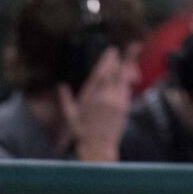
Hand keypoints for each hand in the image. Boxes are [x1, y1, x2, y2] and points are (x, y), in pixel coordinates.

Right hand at [58, 45, 134, 161]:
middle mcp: (105, 96)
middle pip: (116, 73)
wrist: (98, 146)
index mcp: (91, 95)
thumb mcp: (70, 115)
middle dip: (122, 59)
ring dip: (127, 68)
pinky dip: (127, 82)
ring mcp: (116, 101)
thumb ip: (66, 99)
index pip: (102, 72)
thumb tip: (61, 86)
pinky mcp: (124, 107)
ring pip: (124, 80)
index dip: (108, 60)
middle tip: (129, 48)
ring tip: (131, 56)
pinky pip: (127, 90)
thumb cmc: (82, 132)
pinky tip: (129, 77)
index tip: (112, 50)